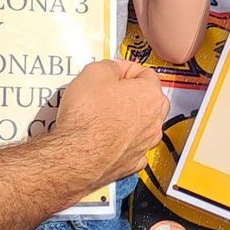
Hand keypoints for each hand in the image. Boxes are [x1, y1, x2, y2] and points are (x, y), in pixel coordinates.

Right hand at [54, 59, 166, 184]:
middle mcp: (154, 121)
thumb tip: (113, 70)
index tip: (112, 72)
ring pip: (142, 125)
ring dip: (127, 119)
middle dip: (131, 94)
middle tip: (108, 93)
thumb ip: (110, 66)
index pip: (146, 73)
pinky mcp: (132, 163)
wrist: (75, 156)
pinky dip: (121, 142)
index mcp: (150, 95)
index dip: (125, 70)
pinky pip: (132, 147)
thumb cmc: (86, 117)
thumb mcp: (94, 73)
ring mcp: (145, 144)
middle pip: (149, 100)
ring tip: (102, 116)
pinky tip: (106, 138)